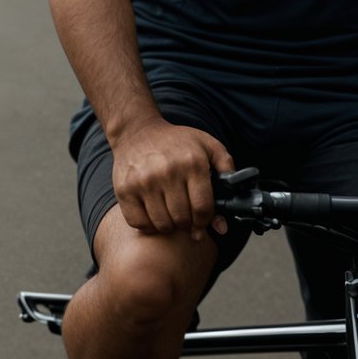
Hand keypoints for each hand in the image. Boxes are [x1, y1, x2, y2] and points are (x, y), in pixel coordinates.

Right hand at [111, 118, 234, 239]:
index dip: (206, 221)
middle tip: (187, 219)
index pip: (202, 208)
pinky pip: (140, 224)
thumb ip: (226, 169)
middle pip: (183, 219)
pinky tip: (154, 214)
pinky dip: (149, 226)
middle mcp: (168, 172)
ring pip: (162, 224)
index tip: (203, 221)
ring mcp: (144, 182)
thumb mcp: (208, 145)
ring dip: (170, 226)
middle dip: (189, 224)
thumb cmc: (176, 142)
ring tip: (172, 215)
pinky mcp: (125, 190)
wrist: (137, 132)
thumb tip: (232, 203)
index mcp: (192, 163)